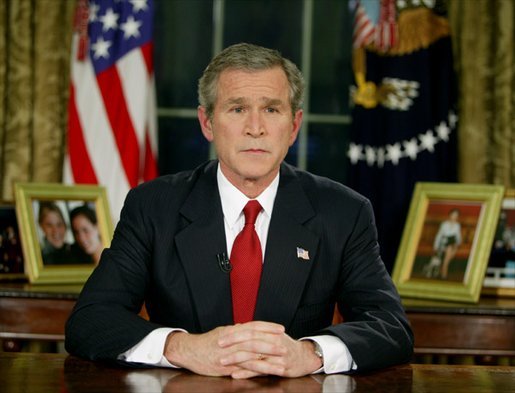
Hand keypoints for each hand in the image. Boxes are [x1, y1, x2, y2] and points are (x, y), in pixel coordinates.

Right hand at [162, 322, 284, 376]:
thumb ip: (236, 331)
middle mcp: (232, 340)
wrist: (188, 351)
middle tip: (285, 346)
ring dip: (268, 360)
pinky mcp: (226, 366)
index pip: (254, 326)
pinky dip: (256, 370)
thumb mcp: (222, 332)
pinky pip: (243, 368)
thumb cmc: (206, 342)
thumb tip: (247, 327)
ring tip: (282, 364)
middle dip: (272, 343)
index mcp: (233, 331)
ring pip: (251, 355)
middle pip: (255, 339)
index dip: (268, 327)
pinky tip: (266, 373)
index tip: (281, 328)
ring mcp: (229, 353)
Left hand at [218, 323, 322, 378]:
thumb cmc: (285, 346)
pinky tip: (235, 374)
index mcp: (271, 332)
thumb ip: (257, 332)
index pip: (250, 330)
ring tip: (223, 361)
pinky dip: (246, 373)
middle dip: (233, 343)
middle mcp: (274, 342)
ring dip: (237, 359)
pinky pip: (260, 370)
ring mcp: (277, 356)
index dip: (235, 333)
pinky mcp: (280, 368)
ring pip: (254, 356)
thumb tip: (238, 327)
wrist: (305, 357)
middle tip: (218, 346)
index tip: (221, 336)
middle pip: (251, 341)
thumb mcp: (272, 335)